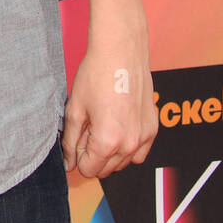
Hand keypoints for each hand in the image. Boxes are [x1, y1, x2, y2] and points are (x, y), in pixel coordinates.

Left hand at [62, 17, 158, 178]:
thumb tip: (68, 164)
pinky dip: (128, 147)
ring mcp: (145, 137)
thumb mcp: (75, 109)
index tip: (77, 137)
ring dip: (110, 153)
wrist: (120, 52)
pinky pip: (139, 153)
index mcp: (108, 141)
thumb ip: (71, 141)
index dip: (78, 156)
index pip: (89, 169)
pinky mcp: (153, 129)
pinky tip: (117, 126)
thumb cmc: (96, 76)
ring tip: (102, 124)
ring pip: (124, 163)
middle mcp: (130, 144)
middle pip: (106, 169)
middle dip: (93, 154)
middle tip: (88, 128)